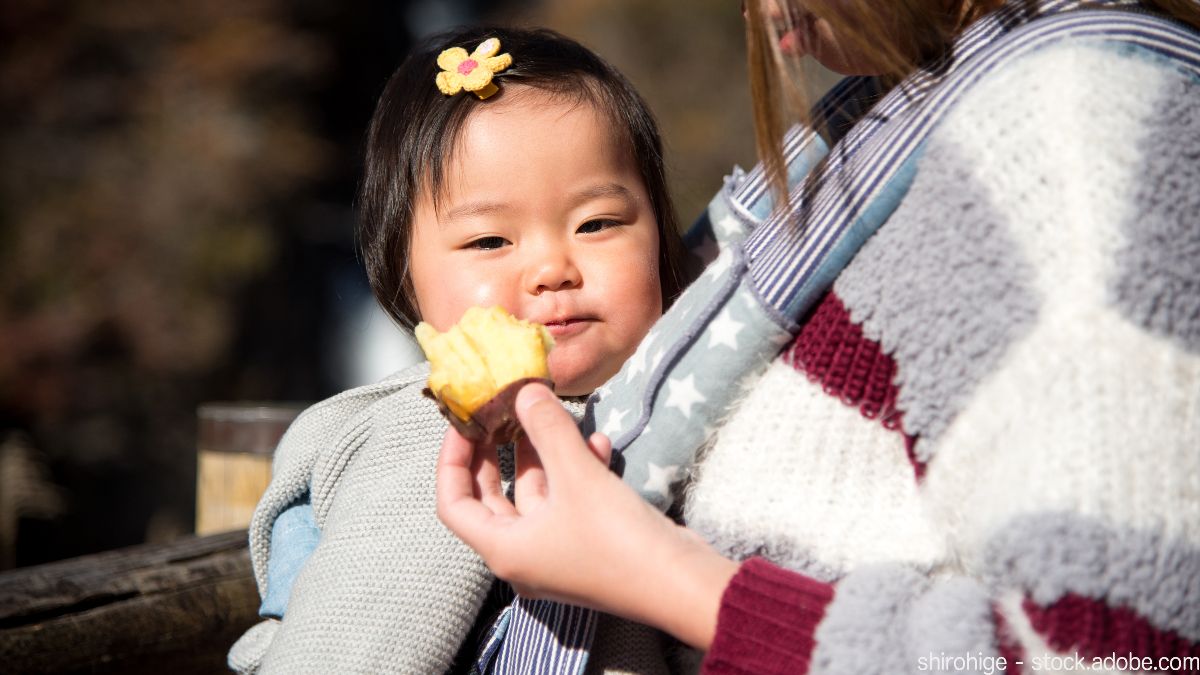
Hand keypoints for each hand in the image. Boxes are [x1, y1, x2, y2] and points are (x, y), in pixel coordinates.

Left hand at [436, 382, 738, 649]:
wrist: (679, 583)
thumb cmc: (616, 537)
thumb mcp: (576, 475)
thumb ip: (546, 428)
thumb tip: (523, 391)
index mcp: (503, 548)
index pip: (453, 503)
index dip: (453, 458)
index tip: (467, 422)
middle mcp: (522, 555)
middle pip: (492, 498)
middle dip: (497, 453)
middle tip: (501, 413)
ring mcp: (556, 553)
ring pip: (536, 496)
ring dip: (545, 455)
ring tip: (557, 418)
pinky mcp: (587, 546)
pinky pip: (568, 503)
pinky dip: (577, 473)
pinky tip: (600, 444)